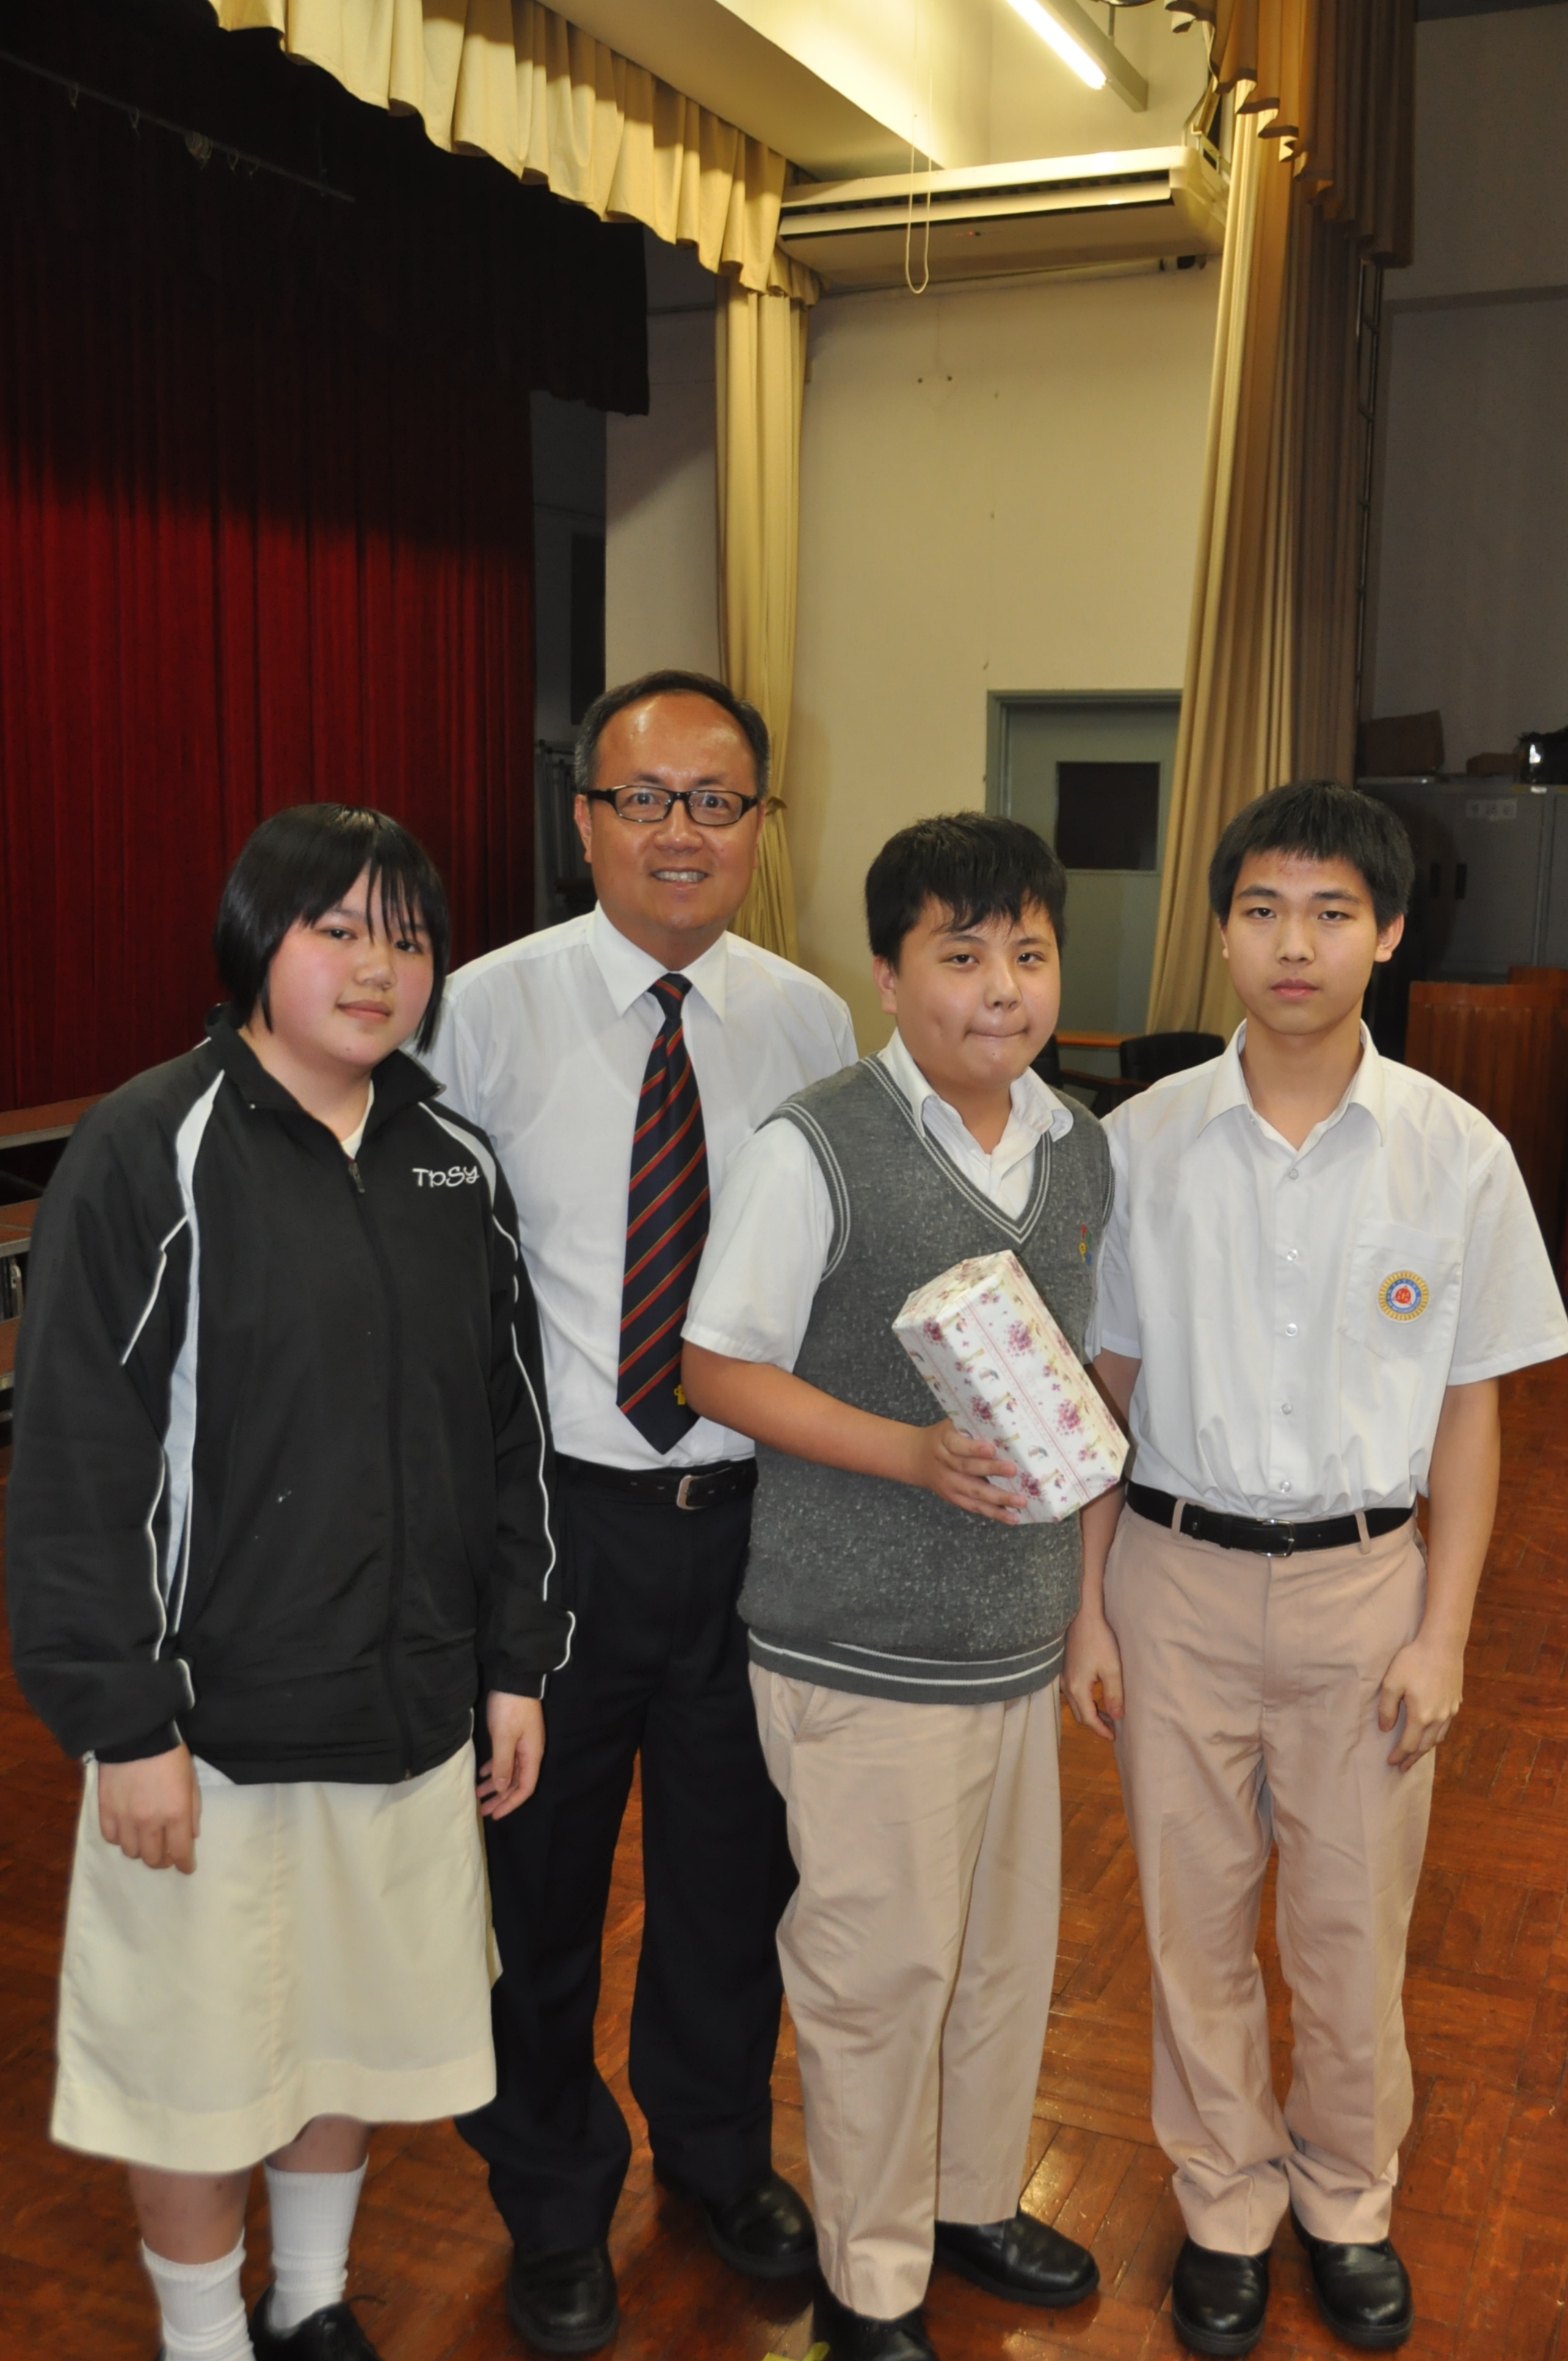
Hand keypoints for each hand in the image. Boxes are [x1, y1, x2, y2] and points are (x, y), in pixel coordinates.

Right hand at [97, 1744, 200, 1872]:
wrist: (136, 1735)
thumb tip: (190, 1836)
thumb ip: (192, 1811)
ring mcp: (126, 1818)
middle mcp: (150, 1822)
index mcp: (176, 1813)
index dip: (184, 1864)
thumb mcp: (191, 1780)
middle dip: (163, 1860)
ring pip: (131, 1853)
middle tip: (166, 1852)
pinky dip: (120, 1838)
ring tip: (145, 1838)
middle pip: (154, 1859)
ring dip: (141, 1849)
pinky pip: (111, 1839)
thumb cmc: (169, 1756)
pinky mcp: (106, 1811)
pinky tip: (127, 1828)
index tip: (186, 1867)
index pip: (180, 1852)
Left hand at [478, 1693, 544, 1818]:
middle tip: (483, 1809)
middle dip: (500, 1798)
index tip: (494, 1814)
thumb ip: (503, 1765)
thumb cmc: (510, 1709)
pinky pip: (505, 1759)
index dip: (510, 1803)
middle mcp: (529, 1752)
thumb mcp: (504, 1738)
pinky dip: (495, 1769)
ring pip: (509, 1771)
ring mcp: (522, 1743)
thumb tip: (502, 1789)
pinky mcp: (513, 1735)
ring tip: (478, 1794)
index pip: (525, 1788)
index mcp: (531, 1755)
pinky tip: (483, 1774)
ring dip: (495, 1784)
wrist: (514, 1678)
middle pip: (517, 1782)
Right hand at [909, 1419, 1021, 1522]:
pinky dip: (994, 1513)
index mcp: (944, 1440)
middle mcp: (944, 1463)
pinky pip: (975, 1507)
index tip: (991, 1448)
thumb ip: (971, 1427)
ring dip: (998, 1498)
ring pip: (974, 1492)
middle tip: (1012, 1470)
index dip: (973, 1448)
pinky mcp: (954, 1498)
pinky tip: (1012, 1517)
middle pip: (967, 1468)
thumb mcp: (951, 1425)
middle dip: (991, 1470)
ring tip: (1020, 1501)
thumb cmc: (944, 1437)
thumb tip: (1006, 1428)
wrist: (917, 1457)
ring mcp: (949, 1484)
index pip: (956, 1445)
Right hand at [1063, 1608, 1123, 1739]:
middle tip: (1112, 1727)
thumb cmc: (1099, 1640)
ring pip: (1075, 1703)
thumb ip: (1114, 1694)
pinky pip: (1073, 1692)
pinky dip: (1084, 1700)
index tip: (1113, 1737)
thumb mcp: (1112, 1668)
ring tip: (1107, 1713)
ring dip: (1090, 1711)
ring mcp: (1063, 1676)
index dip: (1101, 1730)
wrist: (1082, 1615)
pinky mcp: (1065, 1667)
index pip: (1088, 1718)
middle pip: (1079, 1713)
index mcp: (1078, 1688)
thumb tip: (1116, 1716)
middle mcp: (1067, 1685)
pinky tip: (1095, 1694)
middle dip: (1095, 1723)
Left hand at [1378, 1633, 1464, 1768]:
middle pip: (1425, 1746)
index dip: (1399, 1755)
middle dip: (1412, 1758)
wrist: (1442, 1644)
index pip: (1409, 1744)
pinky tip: (1431, 1734)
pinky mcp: (1456, 1702)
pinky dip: (1436, 1736)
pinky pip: (1445, 1727)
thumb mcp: (1392, 1683)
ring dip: (1425, 1749)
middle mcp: (1439, 1718)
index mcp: (1421, 1716)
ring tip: (1416, 1755)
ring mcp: (1450, 1711)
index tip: (1391, 1762)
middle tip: (1403, 1767)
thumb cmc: (1414, 1661)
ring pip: (1438, 1738)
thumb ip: (1387, 1709)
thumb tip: (1385, 1729)